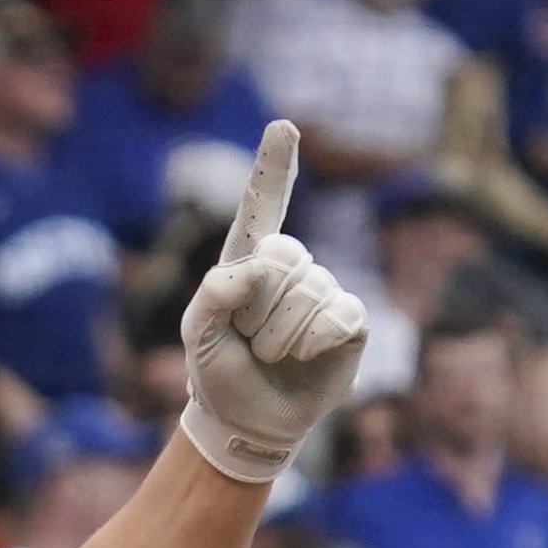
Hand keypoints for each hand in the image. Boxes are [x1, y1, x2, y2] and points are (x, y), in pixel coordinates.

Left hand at [179, 123, 369, 482]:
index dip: (275, 166)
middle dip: (255, 311)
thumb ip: (212, 296)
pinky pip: (337, 318)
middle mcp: (290, 267)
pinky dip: (313, 344)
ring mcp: (324, 289)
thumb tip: (252, 266)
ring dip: (278, 337)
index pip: (263, 205)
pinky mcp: (350, 320)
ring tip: (270, 354)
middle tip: (248, 340)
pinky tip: (306, 357)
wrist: (248, 420)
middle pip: (280, 261)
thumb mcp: (197, 336)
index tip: (284, 127)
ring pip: (306, 296)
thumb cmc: (218, 371)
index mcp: (247, 261)